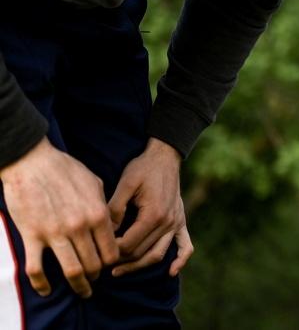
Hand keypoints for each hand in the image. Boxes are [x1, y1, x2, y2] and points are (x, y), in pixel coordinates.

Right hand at [0, 137, 118, 297]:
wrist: (33, 162)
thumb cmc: (65, 169)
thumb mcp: (95, 183)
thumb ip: (103, 205)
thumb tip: (110, 222)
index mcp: (97, 213)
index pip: (112, 250)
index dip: (112, 262)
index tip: (109, 266)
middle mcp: (79, 226)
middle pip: (94, 264)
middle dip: (97, 277)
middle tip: (96, 281)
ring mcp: (55, 233)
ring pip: (72, 271)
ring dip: (79, 285)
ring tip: (82, 291)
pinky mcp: (32, 236)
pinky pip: (36, 268)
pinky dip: (42, 284)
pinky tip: (47, 290)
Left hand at [107, 138, 192, 277]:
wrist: (165, 155)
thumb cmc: (143, 168)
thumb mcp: (124, 184)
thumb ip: (114, 210)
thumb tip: (103, 234)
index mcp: (154, 214)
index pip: (129, 244)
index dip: (110, 252)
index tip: (94, 252)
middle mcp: (168, 222)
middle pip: (142, 252)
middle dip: (120, 261)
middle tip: (100, 264)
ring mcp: (177, 222)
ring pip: (158, 254)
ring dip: (139, 266)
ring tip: (118, 271)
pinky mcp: (181, 220)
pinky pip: (185, 245)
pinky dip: (180, 260)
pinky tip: (171, 272)